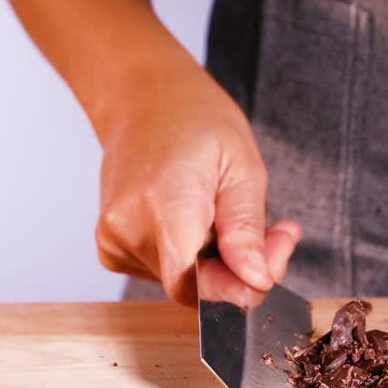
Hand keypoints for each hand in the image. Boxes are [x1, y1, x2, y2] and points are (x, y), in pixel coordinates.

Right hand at [93, 61, 299, 306]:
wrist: (142, 98)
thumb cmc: (194, 120)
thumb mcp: (242, 168)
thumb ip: (246, 231)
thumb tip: (255, 281)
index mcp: (163, 203)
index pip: (195, 285)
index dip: (237, 288)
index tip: (271, 269)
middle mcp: (127, 227)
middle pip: (193, 286)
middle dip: (241, 271)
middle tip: (276, 234)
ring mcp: (113, 239)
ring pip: (182, 282)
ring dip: (219, 262)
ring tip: (235, 215)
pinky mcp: (111, 247)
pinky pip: (165, 272)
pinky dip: (192, 257)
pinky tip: (203, 222)